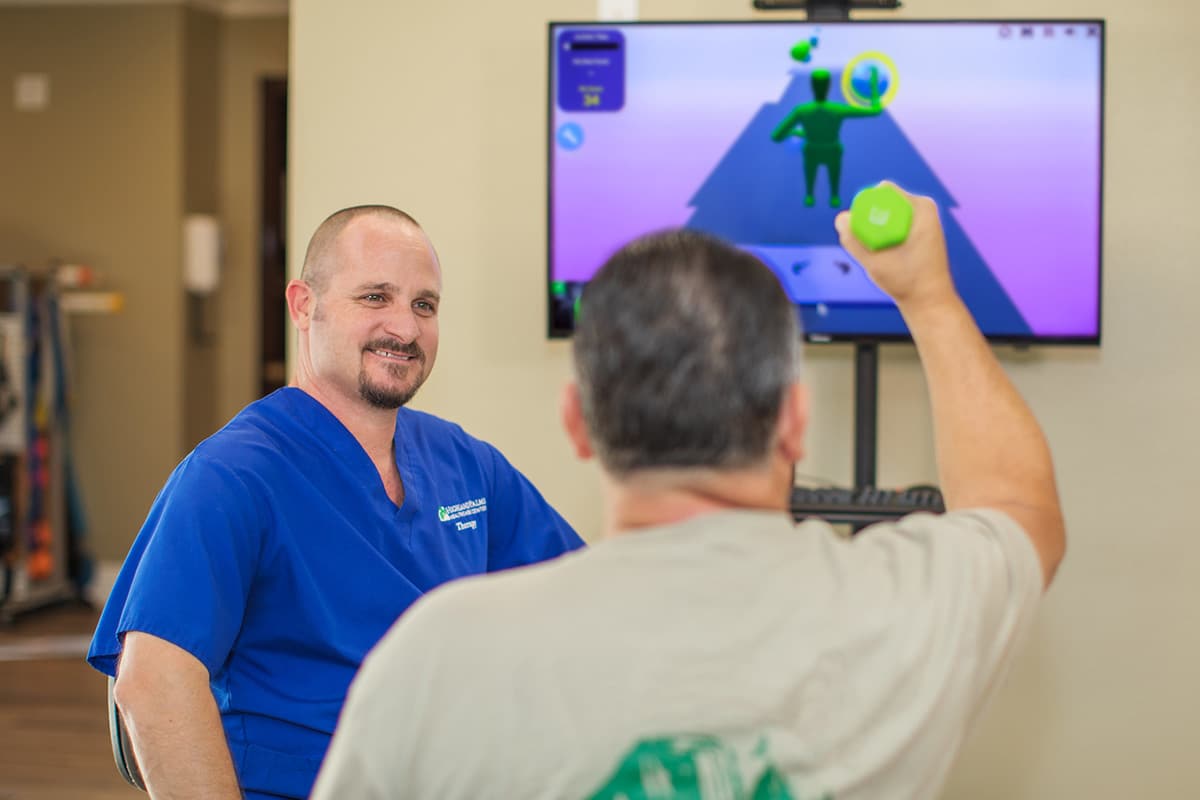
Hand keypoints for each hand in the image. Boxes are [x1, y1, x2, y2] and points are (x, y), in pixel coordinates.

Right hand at [834, 181, 956, 314]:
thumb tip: (840, 218)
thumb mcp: (875, 262)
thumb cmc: (907, 282)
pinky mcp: (917, 229)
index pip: (883, 191)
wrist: (928, 300)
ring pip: (885, 214)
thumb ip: (854, 240)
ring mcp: (922, 218)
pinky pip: (892, 223)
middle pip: (883, 202)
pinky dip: (881, 236)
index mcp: (921, 207)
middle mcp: (923, 208)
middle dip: (868, 220)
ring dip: (874, 231)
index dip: (865, 208)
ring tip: (883, 256)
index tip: (863, 234)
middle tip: (870, 248)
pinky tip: (885, 256)